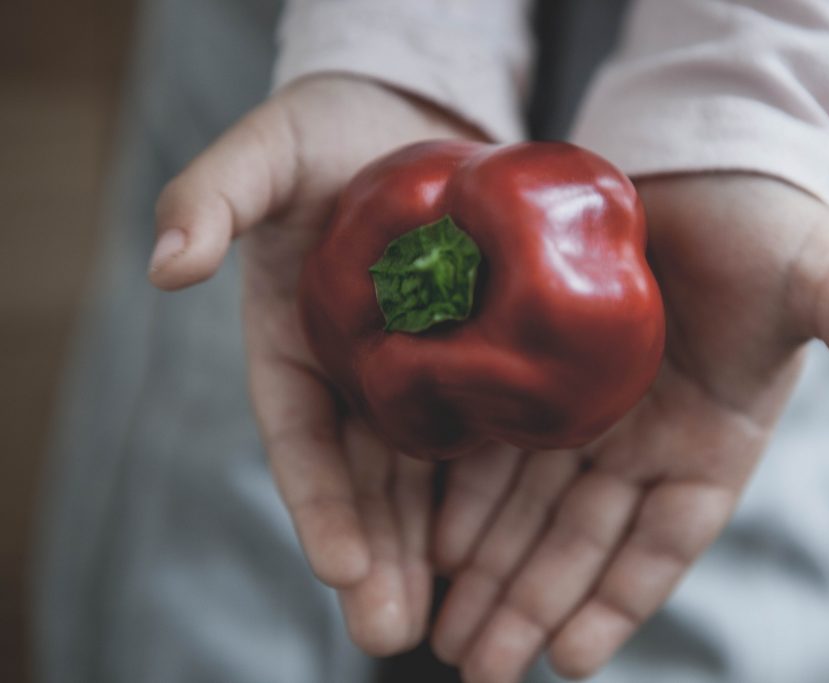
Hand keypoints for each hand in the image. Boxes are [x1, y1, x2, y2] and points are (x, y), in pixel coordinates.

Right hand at [149, 75, 481, 654]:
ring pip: (422, 477)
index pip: (300, 438)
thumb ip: (213, 197)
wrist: (407, 123)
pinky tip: (508, 547)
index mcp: (294, 347)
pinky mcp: (475, 361)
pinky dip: (490, 491)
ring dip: (430, 550)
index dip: (317, 501)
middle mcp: (354, 378)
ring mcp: (416, 377)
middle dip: (374, 556)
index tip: (337, 565)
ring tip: (448, 621)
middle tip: (391, 633)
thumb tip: (165, 267)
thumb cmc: (327, 134)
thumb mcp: (268, 149)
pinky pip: (484, 432)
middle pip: (363, 481)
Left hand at [429, 174, 828, 681]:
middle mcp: (645, 446)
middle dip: (529, 603)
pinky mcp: (539, 373)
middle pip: (580, 541)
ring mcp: (588, 415)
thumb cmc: (771, 225)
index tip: (569, 658)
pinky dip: (468, 493)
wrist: (699, 166)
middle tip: (477, 663)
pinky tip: (433, 537)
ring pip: (530, 508)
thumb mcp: (827, 282)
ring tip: (443, 625)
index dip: (617, 601)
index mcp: (713, 448)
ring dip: (490, 567)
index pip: (661, 545)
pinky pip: (498, 446)